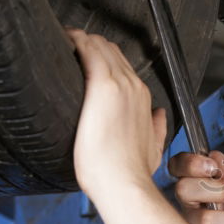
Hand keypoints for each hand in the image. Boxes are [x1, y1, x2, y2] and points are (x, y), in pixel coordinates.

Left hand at [69, 29, 166, 197]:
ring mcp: (119, 85)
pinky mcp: (102, 87)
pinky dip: (76, 42)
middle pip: (110, 49)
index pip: (122, 64)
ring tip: (64, 43)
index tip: (86, 56)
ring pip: (100, 45)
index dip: (102, 56)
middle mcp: (133, 87)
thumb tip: (159, 116)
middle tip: (70, 47)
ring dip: (82, 41)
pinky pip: (88, 50)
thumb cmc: (132, 171)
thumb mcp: (154, 148)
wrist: (124, 182)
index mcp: (143, 98)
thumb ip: (157, 129)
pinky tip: (65, 42)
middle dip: (90, 44)